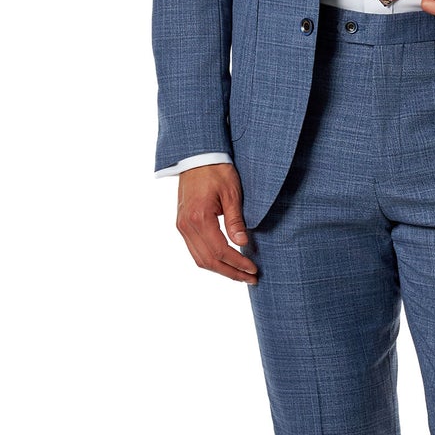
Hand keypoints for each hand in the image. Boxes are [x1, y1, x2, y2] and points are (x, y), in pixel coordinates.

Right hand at [175, 163, 258, 282]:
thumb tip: (242, 243)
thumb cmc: (216, 170)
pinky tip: (226, 262)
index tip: (253, 269)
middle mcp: (186, 225)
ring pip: (199, 259)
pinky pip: (195, 250)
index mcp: (199, 217)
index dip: (237, 263)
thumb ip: (235, 220)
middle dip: (231, 272)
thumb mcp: (232, 193)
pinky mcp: (182, 224)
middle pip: (208, 260)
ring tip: (240, 274)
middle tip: (251, 278)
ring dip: (221, 269)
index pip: (219, 251)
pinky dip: (210, 260)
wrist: (197, 156)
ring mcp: (182, 226)